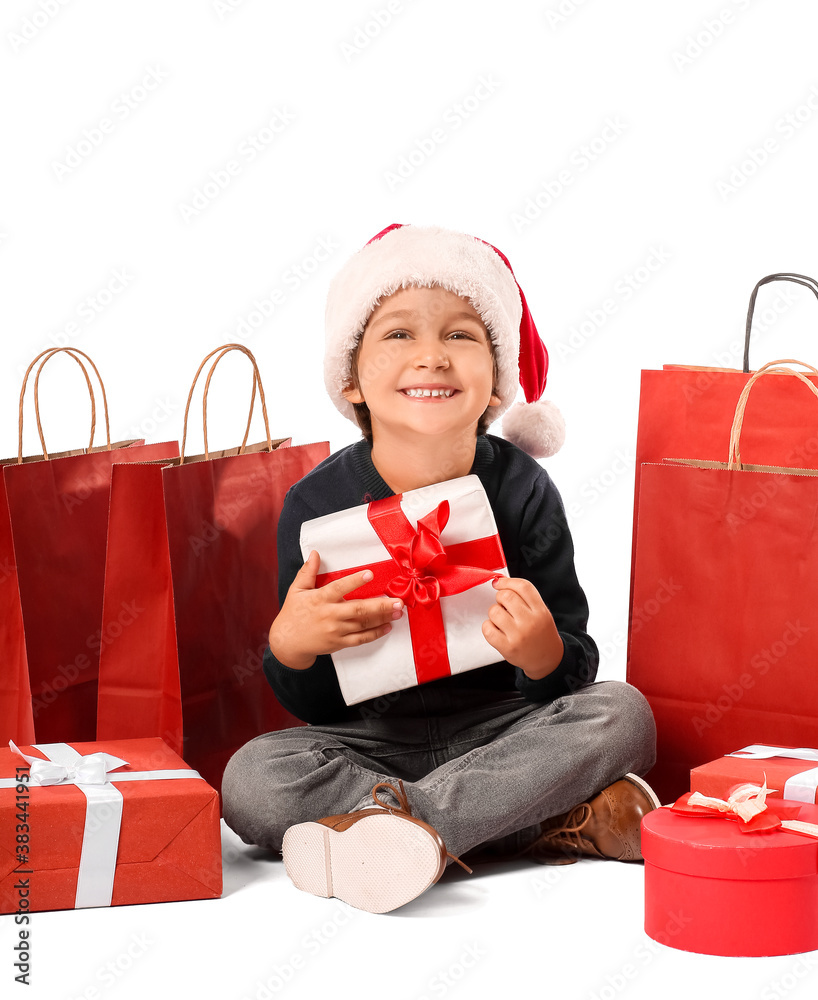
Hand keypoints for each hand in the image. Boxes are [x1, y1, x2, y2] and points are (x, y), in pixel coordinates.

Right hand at [268, 550, 402, 669]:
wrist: (287, 643)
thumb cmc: (292, 613)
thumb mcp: (296, 590)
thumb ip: (308, 572)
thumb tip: (315, 553)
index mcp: (320, 599)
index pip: (339, 588)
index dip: (354, 581)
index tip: (370, 574)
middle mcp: (330, 615)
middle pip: (358, 610)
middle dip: (380, 605)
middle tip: (397, 601)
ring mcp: (336, 631)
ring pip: (363, 624)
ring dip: (383, 618)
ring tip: (399, 611)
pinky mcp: (339, 643)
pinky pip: (360, 639)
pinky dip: (375, 634)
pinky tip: (387, 627)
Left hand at [481, 577, 563, 679]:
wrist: (547, 659)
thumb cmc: (540, 633)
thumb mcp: (542, 612)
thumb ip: (525, 598)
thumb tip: (499, 582)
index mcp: (540, 611)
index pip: (523, 587)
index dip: (507, 581)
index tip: (498, 583)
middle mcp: (531, 622)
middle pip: (506, 596)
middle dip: (500, 598)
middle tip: (503, 606)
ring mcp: (519, 635)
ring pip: (494, 611)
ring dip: (494, 612)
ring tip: (501, 619)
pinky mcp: (507, 647)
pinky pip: (487, 628)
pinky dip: (488, 626)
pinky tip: (496, 629)